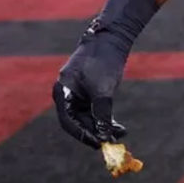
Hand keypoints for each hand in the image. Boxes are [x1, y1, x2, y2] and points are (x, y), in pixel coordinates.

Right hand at [53, 18, 130, 148]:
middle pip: (78, 122)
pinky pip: (95, 110)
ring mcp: (77, 93)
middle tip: (112, 142)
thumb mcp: (103, 90)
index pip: (68, 122)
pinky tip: (118, 127)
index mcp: (62, 91)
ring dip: (103, 126)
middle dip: (96, 132)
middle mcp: (66, 94)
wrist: (111, 38)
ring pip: (88, 117)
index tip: (97, 144)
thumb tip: (104, 136)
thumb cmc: (103, 60)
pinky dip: (105, 118)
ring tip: (121, 133)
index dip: (82, 135)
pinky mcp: (89, 92)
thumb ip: (101, 113)